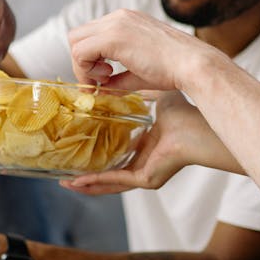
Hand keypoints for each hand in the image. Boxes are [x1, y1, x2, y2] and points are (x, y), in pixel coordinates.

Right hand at [62, 92, 217, 194]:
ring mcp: (144, 174)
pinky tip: (79, 181)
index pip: (116, 153)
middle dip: (85, 173)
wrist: (196, 126)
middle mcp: (144, 163)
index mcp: (146, 146)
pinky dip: (96, 182)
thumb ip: (134, 90)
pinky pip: (116, 181)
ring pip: (109, 182)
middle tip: (63, 171)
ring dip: (87, 183)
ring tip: (65, 182)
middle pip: (108, 172)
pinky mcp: (145, 179)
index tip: (76, 147)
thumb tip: (115, 77)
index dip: (95, 152)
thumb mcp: (151, 98)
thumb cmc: (183, 113)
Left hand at [67, 9, 222, 89]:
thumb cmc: (174, 69)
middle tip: (97, 82)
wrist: (193, 65)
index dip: (90, 59)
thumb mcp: (138, 72)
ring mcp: (115, 24)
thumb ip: (116, 79)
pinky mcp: (114, 36)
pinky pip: (81, 51)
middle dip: (81, 62)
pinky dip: (86, 69)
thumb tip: (99, 89)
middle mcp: (118, 17)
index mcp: (126, 20)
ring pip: (75, 41)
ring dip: (83, 66)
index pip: (91, 34)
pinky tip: (107, 77)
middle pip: (77, 35)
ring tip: (104, 80)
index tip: (102, 79)